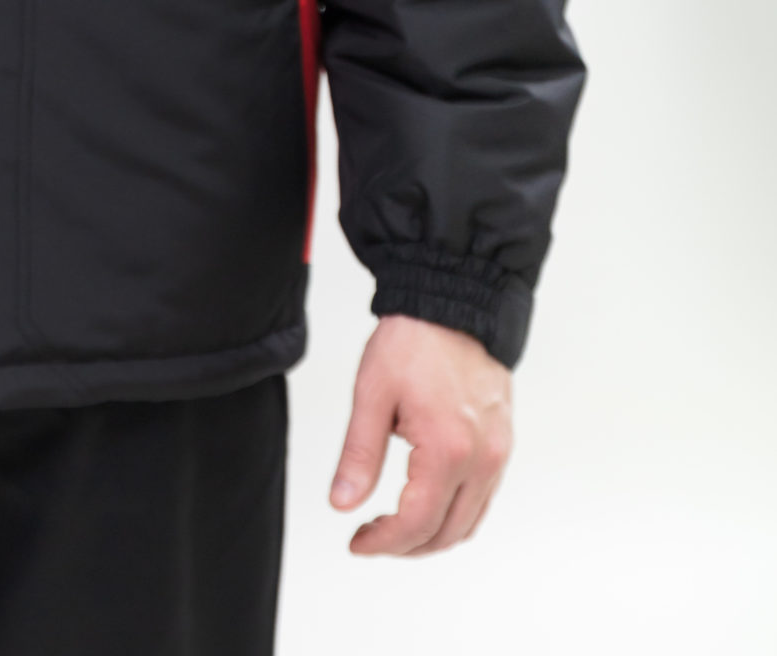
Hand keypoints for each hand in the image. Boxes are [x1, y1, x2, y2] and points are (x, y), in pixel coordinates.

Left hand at [329, 315, 512, 555]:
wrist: (454, 299)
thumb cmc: (413, 340)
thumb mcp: (372, 394)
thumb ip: (358, 455)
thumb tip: (342, 504)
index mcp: (447, 450)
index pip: (416, 523)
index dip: (383, 542)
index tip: (357, 542)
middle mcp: (482, 459)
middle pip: (447, 533)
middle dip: (406, 546)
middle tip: (371, 537)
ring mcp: (498, 453)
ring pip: (469, 523)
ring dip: (433, 536)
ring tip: (395, 526)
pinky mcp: (503, 443)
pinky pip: (483, 499)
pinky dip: (456, 514)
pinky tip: (426, 503)